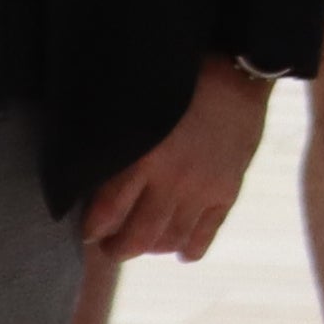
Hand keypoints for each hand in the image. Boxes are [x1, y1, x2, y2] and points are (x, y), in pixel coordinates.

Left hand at [83, 59, 272, 259]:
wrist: (236, 71)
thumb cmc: (179, 80)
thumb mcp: (136, 106)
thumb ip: (115, 138)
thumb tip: (88, 164)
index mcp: (144, 158)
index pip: (108, 212)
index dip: (93, 229)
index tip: (88, 232)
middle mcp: (173, 181)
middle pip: (138, 236)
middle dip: (117, 249)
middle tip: (108, 248)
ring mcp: (203, 189)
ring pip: (170, 240)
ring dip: (151, 249)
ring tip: (142, 245)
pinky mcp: (227, 190)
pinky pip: (206, 234)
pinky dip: (190, 249)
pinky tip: (181, 253)